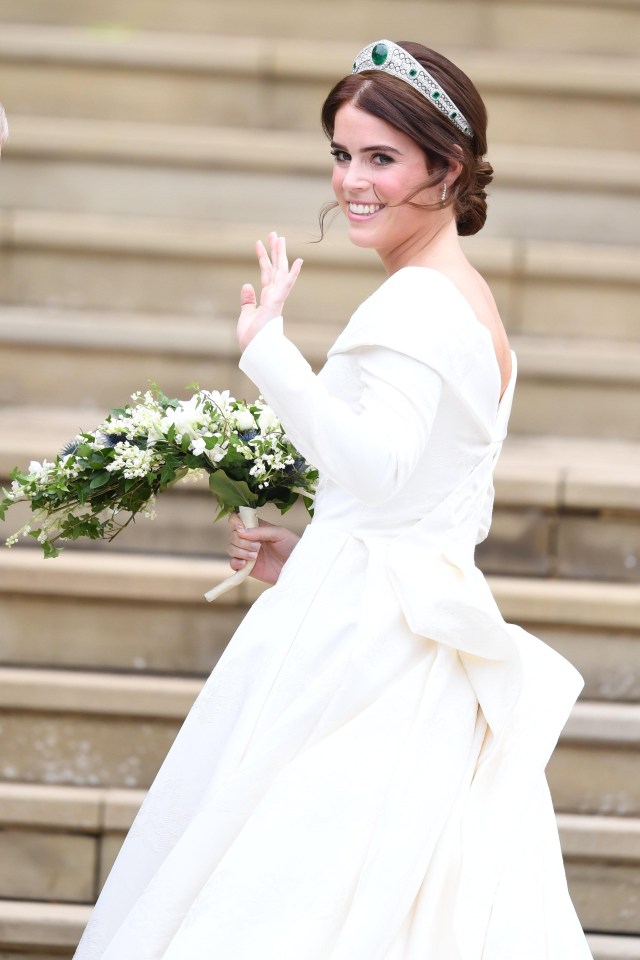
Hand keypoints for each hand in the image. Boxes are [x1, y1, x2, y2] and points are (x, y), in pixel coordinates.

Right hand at [227, 512, 299, 584]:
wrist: (298, 567)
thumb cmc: (292, 546)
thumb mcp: (279, 533)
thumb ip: (261, 530)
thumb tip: (241, 531)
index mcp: (257, 527)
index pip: (238, 520)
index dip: (235, 522)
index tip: (241, 528)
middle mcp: (250, 539)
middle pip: (233, 535)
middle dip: (242, 541)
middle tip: (258, 547)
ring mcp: (247, 553)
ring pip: (231, 549)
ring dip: (240, 552)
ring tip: (255, 556)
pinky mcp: (247, 568)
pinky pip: (233, 564)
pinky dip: (235, 563)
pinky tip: (245, 564)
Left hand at [237, 232, 302, 351]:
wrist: (255, 351)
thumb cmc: (252, 339)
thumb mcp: (246, 315)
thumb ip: (248, 300)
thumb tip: (246, 285)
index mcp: (266, 298)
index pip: (265, 274)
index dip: (263, 258)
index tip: (259, 243)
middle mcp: (273, 296)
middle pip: (275, 268)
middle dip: (274, 251)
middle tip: (275, 234)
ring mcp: (276, 298)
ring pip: (280, 272)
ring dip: (280, 255)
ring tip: (280, 237)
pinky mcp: (276, 303)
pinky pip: (286, 286)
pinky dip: (292, 274)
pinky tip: (298, 261)